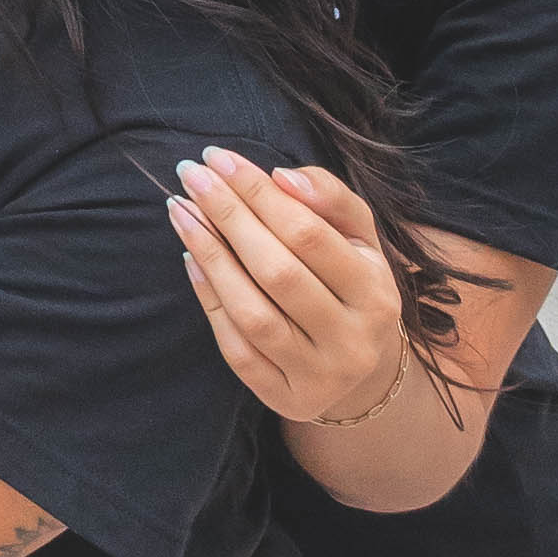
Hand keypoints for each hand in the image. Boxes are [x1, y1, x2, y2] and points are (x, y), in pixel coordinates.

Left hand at [172, 149, 410, 424]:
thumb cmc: (349, 281)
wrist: (362, 364)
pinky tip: (191, 259)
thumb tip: (283, 177)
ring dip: (210, 256)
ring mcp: (320, 375)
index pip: (308, 234)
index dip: (257, 193)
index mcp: (377, 293)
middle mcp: (353, 340)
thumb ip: (330, 199)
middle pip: (277, 272)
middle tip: (189, 176)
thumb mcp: (357, 237)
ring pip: (253, 313)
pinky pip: (237, 349)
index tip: (217, 158)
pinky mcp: (286, 397)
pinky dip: (210, 301)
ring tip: (180, 211)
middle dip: (227, 216)